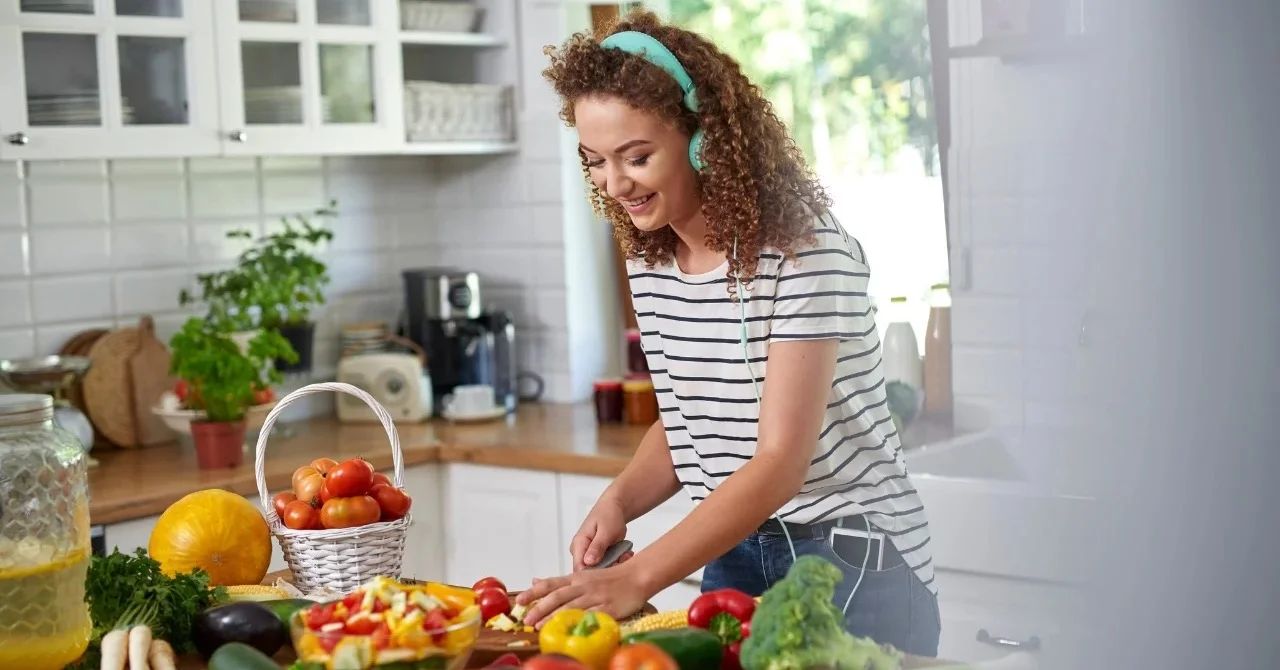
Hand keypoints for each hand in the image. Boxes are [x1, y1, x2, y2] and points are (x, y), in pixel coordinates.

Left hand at [515, 561, 650, 628]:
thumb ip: (560, 582)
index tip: (520, 600)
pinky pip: (590, 616)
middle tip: (526, 619)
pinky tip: (568, 628)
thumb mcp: (583, 576)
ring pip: (570, 607)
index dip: (534, 592)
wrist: (636, 576)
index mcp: (576, 578)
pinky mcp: (607, 609)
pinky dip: (577, 622)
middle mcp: (583, 586)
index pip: (550, 584)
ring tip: (539, 626)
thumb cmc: (610, 578)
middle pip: (557, 596)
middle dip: (539, 608)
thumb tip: (536, 581)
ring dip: (553, 617)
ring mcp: (595, 597)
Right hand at [571, 497, 633, 570]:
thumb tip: (588, 562)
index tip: (612, 568)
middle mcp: (580, 552)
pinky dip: (617, 562)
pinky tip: (625, 554)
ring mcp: (588, 555)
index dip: (595, 574)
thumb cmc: (608, 515)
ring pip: (600, 571)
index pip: (579, 569)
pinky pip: (606, 566)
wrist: (613, 508)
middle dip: (610, 568)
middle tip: (624, 558)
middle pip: (591, 572)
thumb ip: (597, 547)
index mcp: (578, 544)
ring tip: (626, 554)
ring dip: (615, 565)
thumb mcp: (606, 531)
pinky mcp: (597, 557)